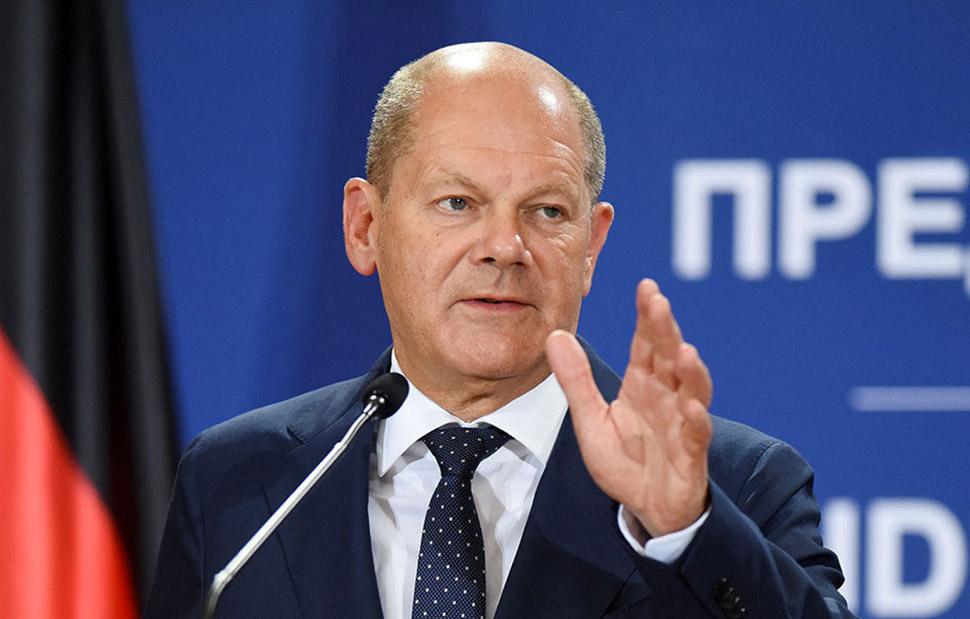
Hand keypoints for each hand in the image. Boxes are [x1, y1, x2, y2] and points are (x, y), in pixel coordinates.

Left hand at [546, 279, 712, 536]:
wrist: (647, 508)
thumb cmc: (625, 461)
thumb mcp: (590, 418)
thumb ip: (575, 379)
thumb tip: (555, 334)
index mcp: (643, 384)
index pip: (647, 343)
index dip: (648, 316)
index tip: (647, 287)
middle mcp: (667, 396)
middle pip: (669, 356)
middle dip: (666, 330)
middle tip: (659, 302)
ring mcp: (683, 423)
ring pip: (692, 389)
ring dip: (691, 370)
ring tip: (684, 351)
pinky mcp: (691, 454)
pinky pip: (697, 434)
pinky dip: (696, 420)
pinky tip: (692, 407)